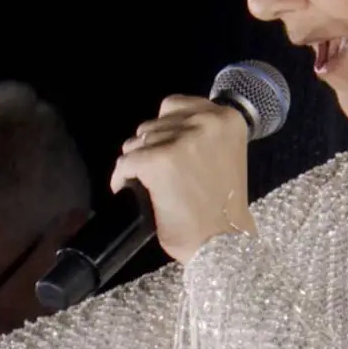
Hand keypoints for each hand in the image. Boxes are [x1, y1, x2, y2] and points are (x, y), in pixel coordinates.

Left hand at [109, 94, 255, 263]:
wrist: (223, 242)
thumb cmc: (223, 207)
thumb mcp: (223, 155)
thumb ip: (200, 136)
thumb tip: (159, 133)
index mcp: (226, 118)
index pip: (174, 106)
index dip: (164, 129)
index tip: (164, 149)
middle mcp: (206, 122)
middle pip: (152, 124)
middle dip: (149, 148)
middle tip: (156, 175)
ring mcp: (181, 140)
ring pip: (136, 142)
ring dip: (136, 163)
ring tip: (146, 184)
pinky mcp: (158, 161)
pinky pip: (125, 163)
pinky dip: (121, 178)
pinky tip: (127, 191)